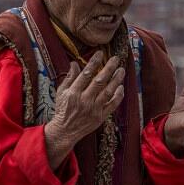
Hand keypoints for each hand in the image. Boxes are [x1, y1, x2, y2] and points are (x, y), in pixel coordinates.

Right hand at [45, 51, 124, 169]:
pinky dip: (118, 96)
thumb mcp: (61, 92)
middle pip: (99, 81)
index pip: (85, 74)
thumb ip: (69, 77)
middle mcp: (84, 100)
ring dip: (116, 80)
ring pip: (108, 92)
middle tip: (116, 58)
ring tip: (122, 70)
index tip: (100, 53)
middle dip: (109, 68)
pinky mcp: (101, 117)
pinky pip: (112, 105)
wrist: (65, 131)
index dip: (93, 62)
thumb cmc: (62, 109)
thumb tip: (74, 63)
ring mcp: (94, 109)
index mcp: (73, 93)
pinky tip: (121, 87)